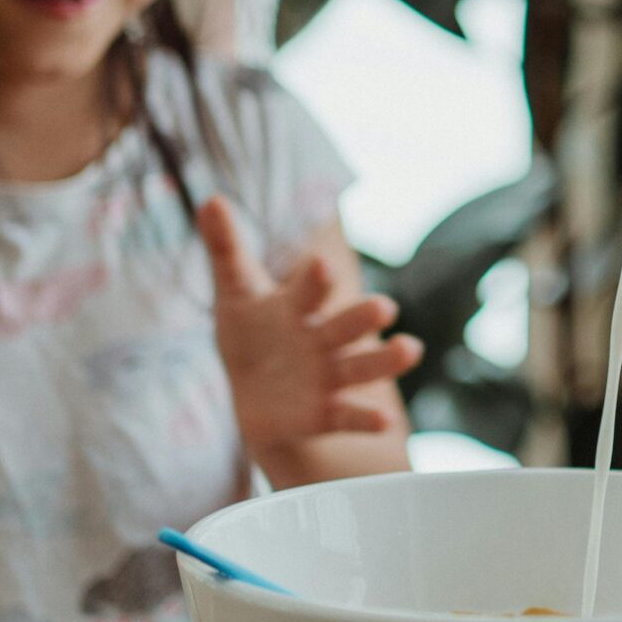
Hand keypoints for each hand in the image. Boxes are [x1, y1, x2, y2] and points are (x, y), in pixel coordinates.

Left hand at [200, 198, 422, 454]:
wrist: (257, 393)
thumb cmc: (251, 333)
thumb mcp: (234, 293)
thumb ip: (226, 249)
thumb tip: (211, 199)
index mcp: (298, 305)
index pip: (308, 288)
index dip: (314, 279)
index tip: (319, 263)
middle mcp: (322, 338)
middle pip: (346, 325)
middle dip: (363, 317)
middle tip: (383, 309)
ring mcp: (328, 376)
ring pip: (361, 366)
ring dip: (386, 360)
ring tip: (410, 349)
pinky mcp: (326, 413)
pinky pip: (349, 416)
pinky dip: (365, 419)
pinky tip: (384, 422)